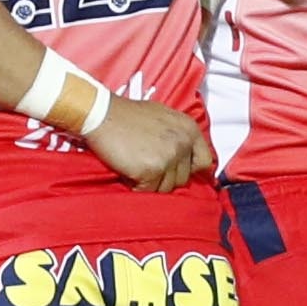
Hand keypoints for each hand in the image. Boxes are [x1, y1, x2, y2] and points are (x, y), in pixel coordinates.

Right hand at [85, 95, 212, 191]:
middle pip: (183, 178)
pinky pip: (148, 190)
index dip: (188, 169)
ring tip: (135, 167)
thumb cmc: (126, 115)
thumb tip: (185, 157)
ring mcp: (168, 157)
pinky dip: (137, 187)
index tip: (175, 171)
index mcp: (189, 129)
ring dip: (150, 183)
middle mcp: (183, 143)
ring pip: (166, 188)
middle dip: (165, 177)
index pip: (204, 161)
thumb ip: (178, 136)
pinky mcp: (151, 170)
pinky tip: (128, 172)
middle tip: (146, 166)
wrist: (101, 114)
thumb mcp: (163, 117)